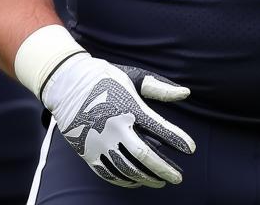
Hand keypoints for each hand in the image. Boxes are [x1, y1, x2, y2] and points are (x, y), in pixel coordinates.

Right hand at [42, 53, 195, 188]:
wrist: (68, 84)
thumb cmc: (106, 78)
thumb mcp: (134, 78)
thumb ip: (160, 88)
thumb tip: (187, 93)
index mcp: (131, 108)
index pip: (160, 128)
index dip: (177, 140)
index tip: (191, 148)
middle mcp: (117, 128)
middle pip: (145, 156)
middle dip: (164, 169)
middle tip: (178, 178)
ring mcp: (101, 143)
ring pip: (128, 169)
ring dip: (147, 178)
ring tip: (161, 181)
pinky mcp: (88, 153)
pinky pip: (109, 173)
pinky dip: (125, 180)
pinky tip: (137, 180)